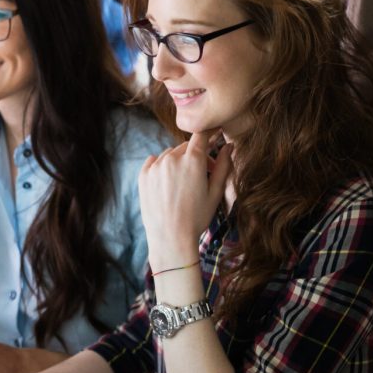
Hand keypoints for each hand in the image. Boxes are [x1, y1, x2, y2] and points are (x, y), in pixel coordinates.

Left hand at [138, 132, 232, 265]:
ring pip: (170, 154)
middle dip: (196, 155)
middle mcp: (171, 158)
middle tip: (202, 174)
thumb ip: (223, 166)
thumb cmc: (196, 217)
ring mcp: (155, 166)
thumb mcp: (215, 192)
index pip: (201, 135)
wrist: (170, 238)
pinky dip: (161, 167)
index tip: (213, 136)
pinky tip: (168, 182)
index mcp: (192, 160)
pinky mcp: (143, 175)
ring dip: (178, 161)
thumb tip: (229, 147)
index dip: (209, 134)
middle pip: (186, 146)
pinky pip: (154, 162)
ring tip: (184, 182)